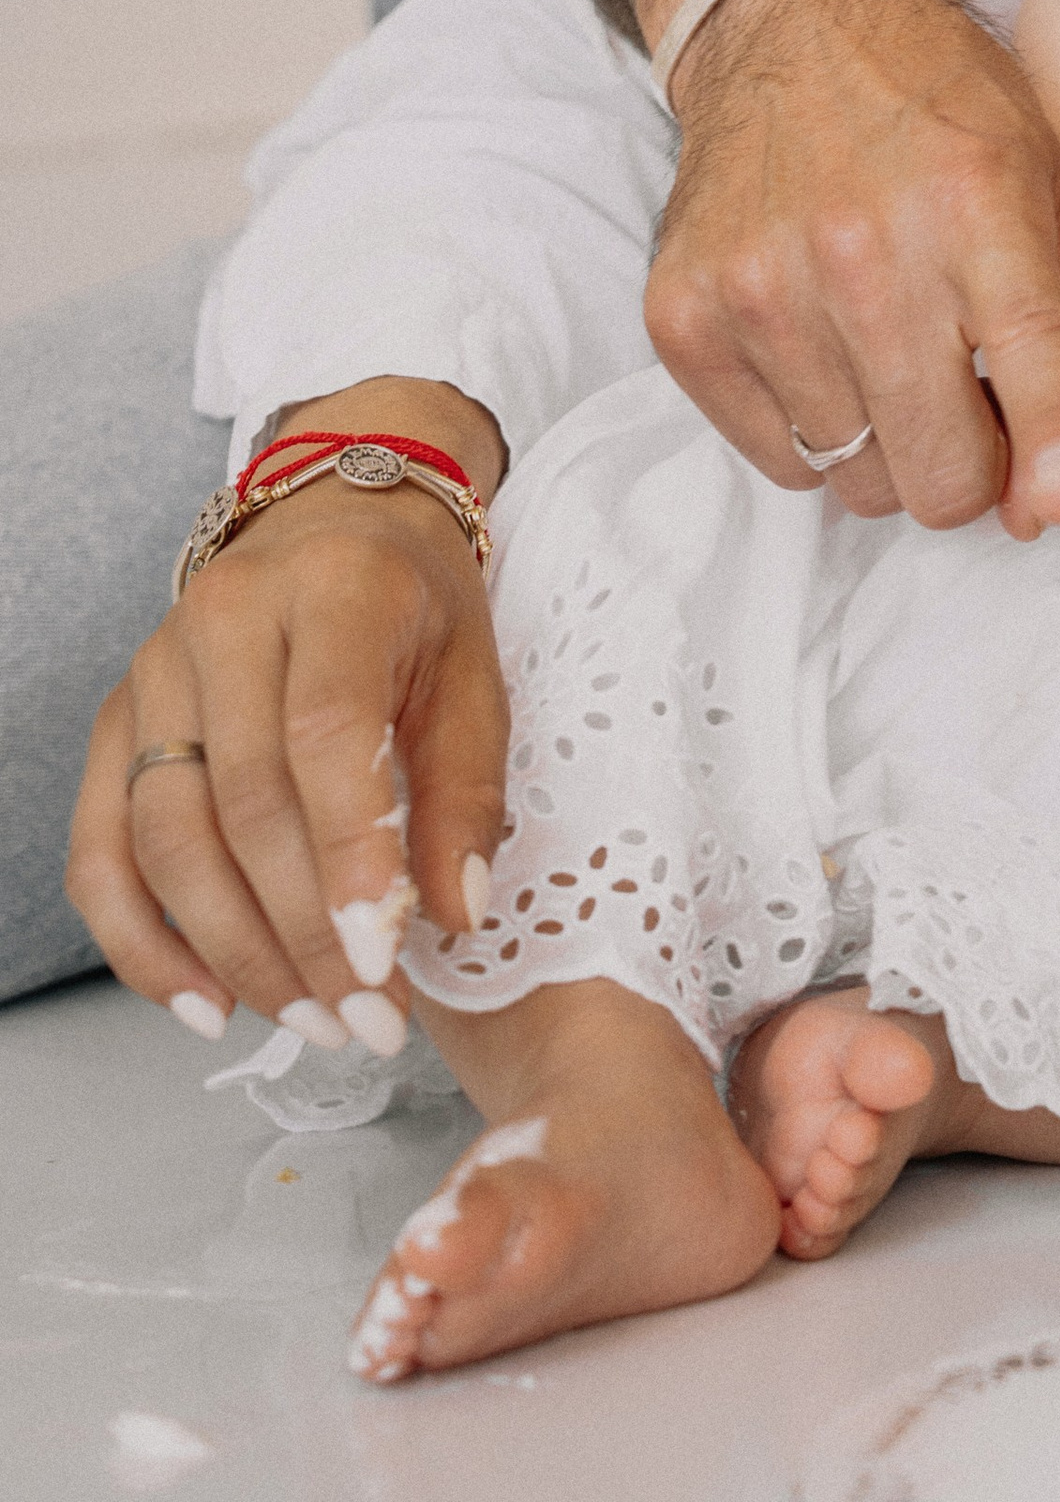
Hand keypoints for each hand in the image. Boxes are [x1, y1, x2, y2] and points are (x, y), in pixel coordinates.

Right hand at [65, 381, 505, 1052]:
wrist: (337, 522)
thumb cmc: (415, 604)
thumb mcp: (475, 675)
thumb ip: (467, 794)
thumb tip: (455, 915)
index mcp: (332, 588)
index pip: (322, 734)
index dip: (349, 857)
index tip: (383, 963)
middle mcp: (224, 620)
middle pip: (243, 803)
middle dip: (305, 934)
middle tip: (367, 1020)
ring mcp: (154, 671)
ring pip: (166, 838)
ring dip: (234, 953)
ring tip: (310, 1021)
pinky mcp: (115, 722)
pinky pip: (101, 851)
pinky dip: (142, 942)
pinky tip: (206, 1005)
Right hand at [636, 0, 1059, 536]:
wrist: (792, 22)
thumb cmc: (941, 110)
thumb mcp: (1054, 184)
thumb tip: (1058, 497)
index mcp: (979, 200)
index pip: (1031, 350)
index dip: (1056, 446)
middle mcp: (864, 250)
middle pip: (940, 470)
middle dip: (975, 465)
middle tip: (972, 401)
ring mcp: (760, 288)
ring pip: (860, 481)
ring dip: (893, 444)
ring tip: (892, 350)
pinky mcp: (683, 317)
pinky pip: (779, 463)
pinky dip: (816, 432)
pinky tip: (828, 347)